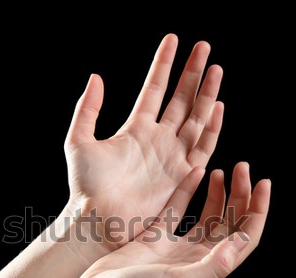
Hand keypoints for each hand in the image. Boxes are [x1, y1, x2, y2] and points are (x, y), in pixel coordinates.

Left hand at [64, 34, 223, 247]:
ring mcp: (171, 157)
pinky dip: (211, 130)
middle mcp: (157, 140)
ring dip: (206, 96)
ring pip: (195, 120)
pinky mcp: (182, 177)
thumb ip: (87, 110)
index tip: (174, 39)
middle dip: (192, 74)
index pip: (154, 89)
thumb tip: (96, 76)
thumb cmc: (85, 186)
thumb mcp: (79, 142)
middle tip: (204, 47)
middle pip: (180, 100)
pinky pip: (201, 149)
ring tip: (215, 70)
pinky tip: (217, 108)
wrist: (98, 220)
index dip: (164, 65)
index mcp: (135, 129)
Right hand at [71, 163, 270, 277]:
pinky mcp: (156, 237)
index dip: (258, 211)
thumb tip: (239, 244)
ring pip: (207, 215)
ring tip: (223, 171)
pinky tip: (195, 173)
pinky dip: (188, 191)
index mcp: (209, 268)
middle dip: (240, 195)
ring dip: (219, 194)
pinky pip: (178, 210)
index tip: (263, 183)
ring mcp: (177, 246)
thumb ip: (211, 268)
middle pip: (229, 222)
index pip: (245, 236)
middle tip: (242, 167)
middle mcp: (198, 257)